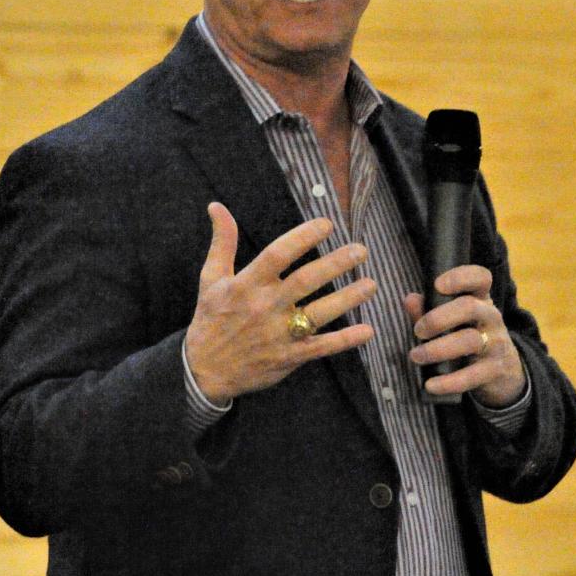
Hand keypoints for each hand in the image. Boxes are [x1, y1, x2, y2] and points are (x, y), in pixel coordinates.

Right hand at [185, 202, 375, 405]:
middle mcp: (265, 307)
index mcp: (246, 284)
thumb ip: (222, 241)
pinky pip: (321, 348)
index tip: (327, 224)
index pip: (278, 254)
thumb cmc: (210, 319)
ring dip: (348, 299)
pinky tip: (367, 330)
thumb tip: (217, 206)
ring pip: (319, 314)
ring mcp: (278, 334)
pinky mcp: (288, 357)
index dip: (303, 237)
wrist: (204, 370)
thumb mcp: (210, 278)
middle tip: (360, 250)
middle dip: (336, 264)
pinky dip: (345, 340)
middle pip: (305, 281)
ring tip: (371, 284)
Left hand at [406, 265, 525, 407]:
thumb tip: (410, 299)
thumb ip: (428, 310)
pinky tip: (430, 385)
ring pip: (470, 340)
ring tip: (416, 356)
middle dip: (438, 318)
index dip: (461, 276)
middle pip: (470, 307)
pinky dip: (449, 381)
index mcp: (480, 299)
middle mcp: (491, 317)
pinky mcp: (495, 370)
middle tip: (418, 331)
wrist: (503, 372)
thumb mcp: (451, 321)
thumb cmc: (467, 337)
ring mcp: (496, 343)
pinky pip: (472, 375)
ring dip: (438, 349)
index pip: (481, 277)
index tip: (437, 285)